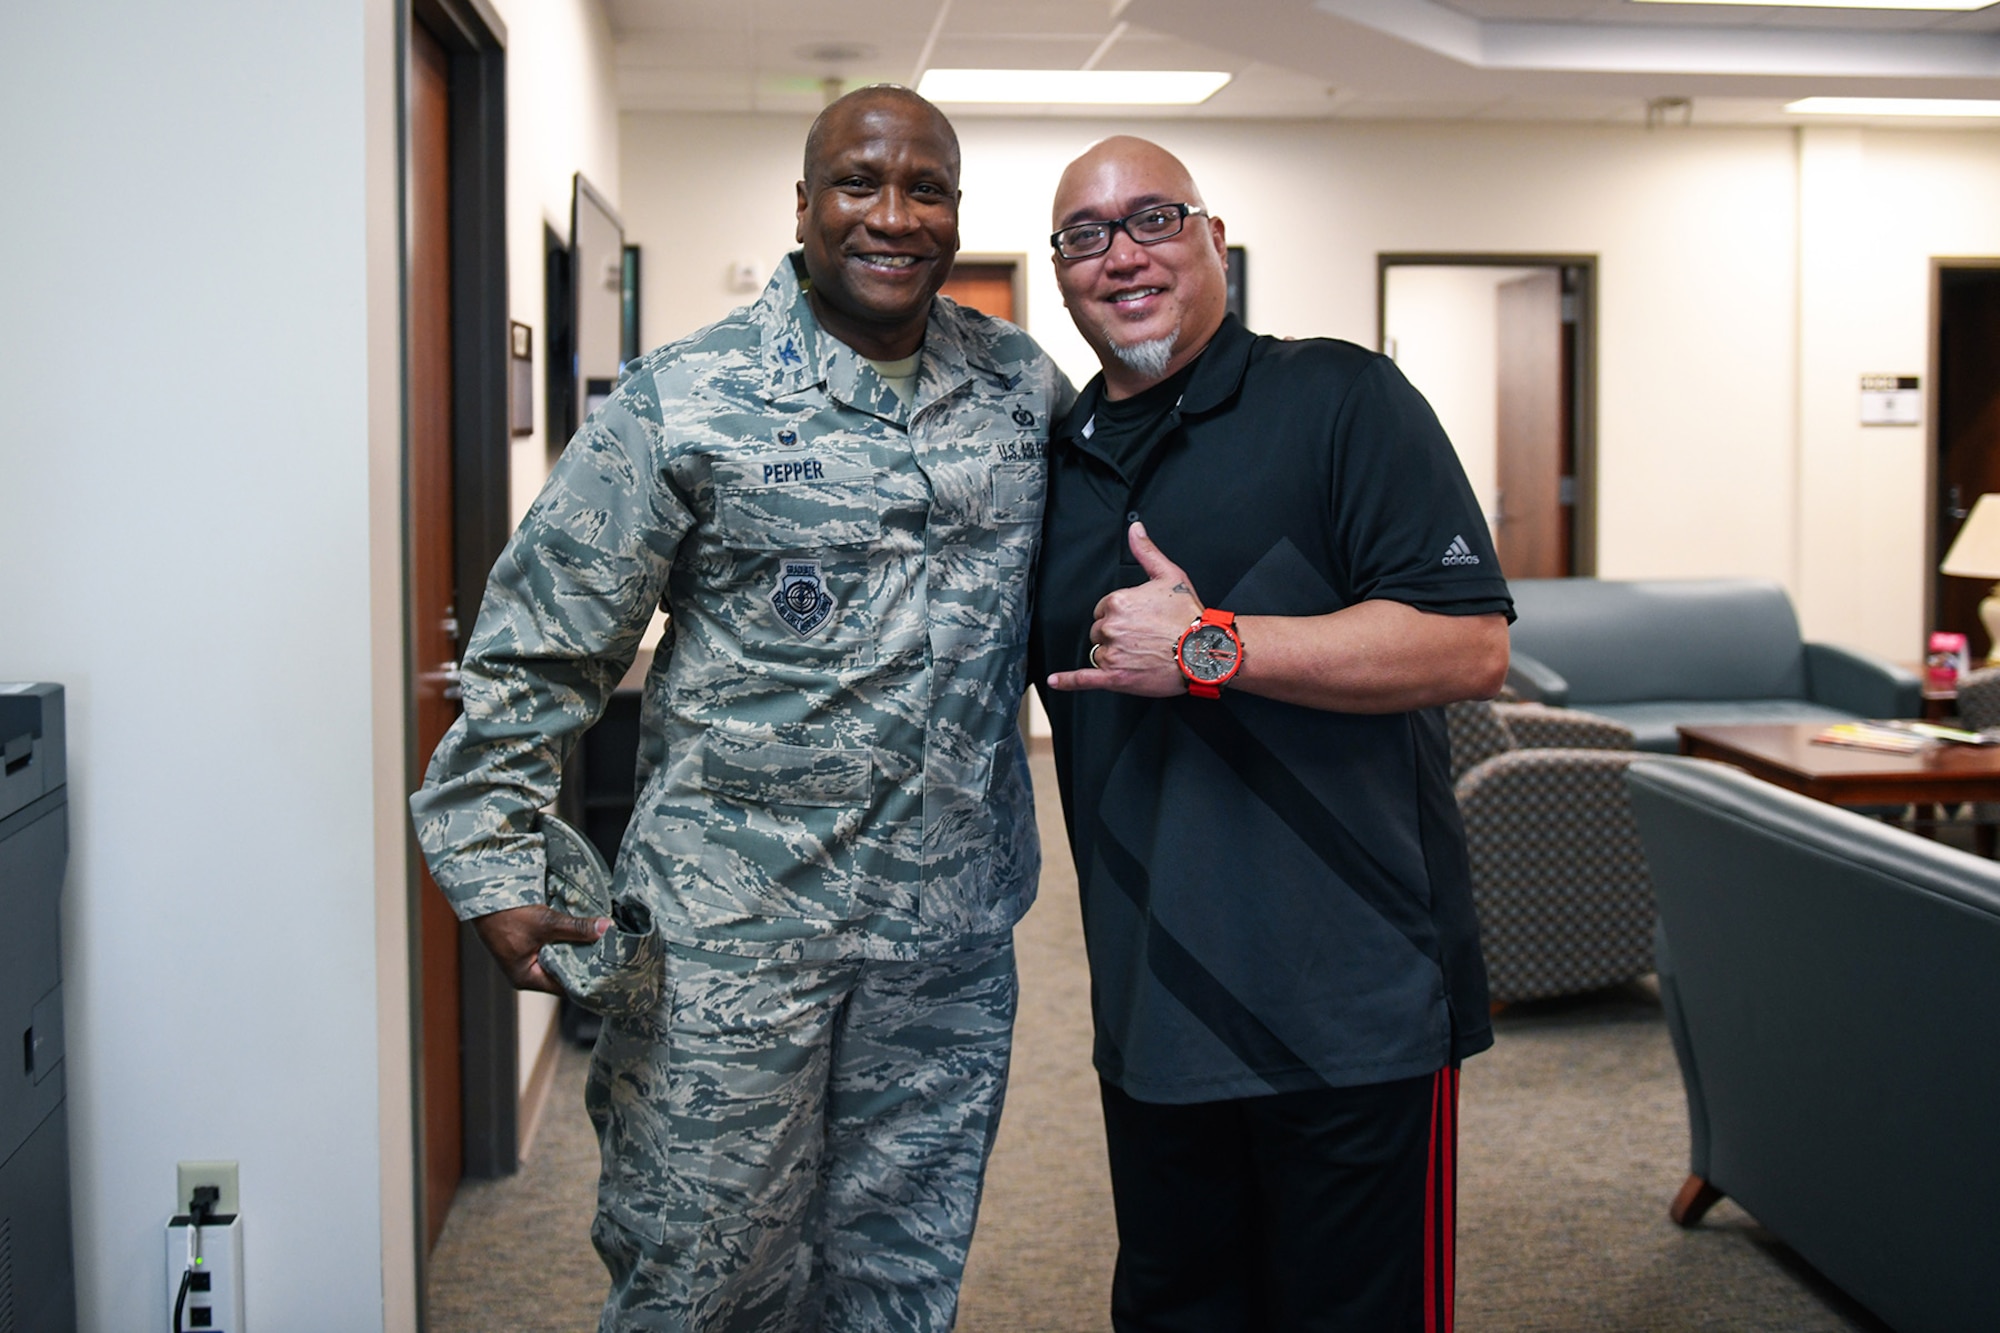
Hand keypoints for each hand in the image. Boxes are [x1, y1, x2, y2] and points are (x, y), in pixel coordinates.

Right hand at [471, 903, 610, 994]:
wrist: (483, 897)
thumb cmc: (506, 915)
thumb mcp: (546, 922)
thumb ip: (576, 928)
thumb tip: (605, 928)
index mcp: (528, 978)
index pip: (565, 987)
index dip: (587, 979)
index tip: (608, 971)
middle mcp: (528, 974)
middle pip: (564, 974)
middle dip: (584, 963)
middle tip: (609, 956)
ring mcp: (527, 960)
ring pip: (559, 959)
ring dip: (576, 950)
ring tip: (601, 945)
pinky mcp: (529, 946)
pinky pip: (553, 949)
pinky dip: (567, 942)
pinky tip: (583, 935)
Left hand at [1046, 521, 1202, 697]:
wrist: (1204, 650)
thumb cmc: (1189, 616)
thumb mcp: (1169, 575)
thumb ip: (1146, 551)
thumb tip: (1135, 530)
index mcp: (1118, 602)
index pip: (1104, 610)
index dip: (1120, 616)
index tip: (1138, 621)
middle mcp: (1111, 626)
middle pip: (1100, 632)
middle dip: (1116, 635)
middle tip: (1143, 639)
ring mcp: (1111, 653)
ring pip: (1099, 653)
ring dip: (1113, 655)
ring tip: (1140, 656)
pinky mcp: (1114, 677)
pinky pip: (1084, 679)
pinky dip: (1068, 681)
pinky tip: (1056, 680)